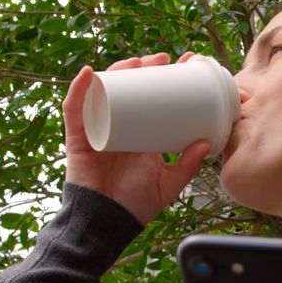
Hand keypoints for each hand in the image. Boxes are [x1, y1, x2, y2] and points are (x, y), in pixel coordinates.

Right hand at [62, 52, 209, 224]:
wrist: (108, 223)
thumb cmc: (135, 205)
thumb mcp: (168, 183)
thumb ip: (187, 166)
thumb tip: (206, 143)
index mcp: (138, 134)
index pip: (150, 99)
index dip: (163, 80)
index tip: (183, 66)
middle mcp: (117, 127)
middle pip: (127, 88)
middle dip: (143, 69)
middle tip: (162, 59)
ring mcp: (97, 130)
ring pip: (104, 92)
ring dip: (116, 71)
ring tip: (135, 62)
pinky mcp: (78, 138)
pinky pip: (75, 110)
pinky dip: (79, 90)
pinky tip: (90, 74)